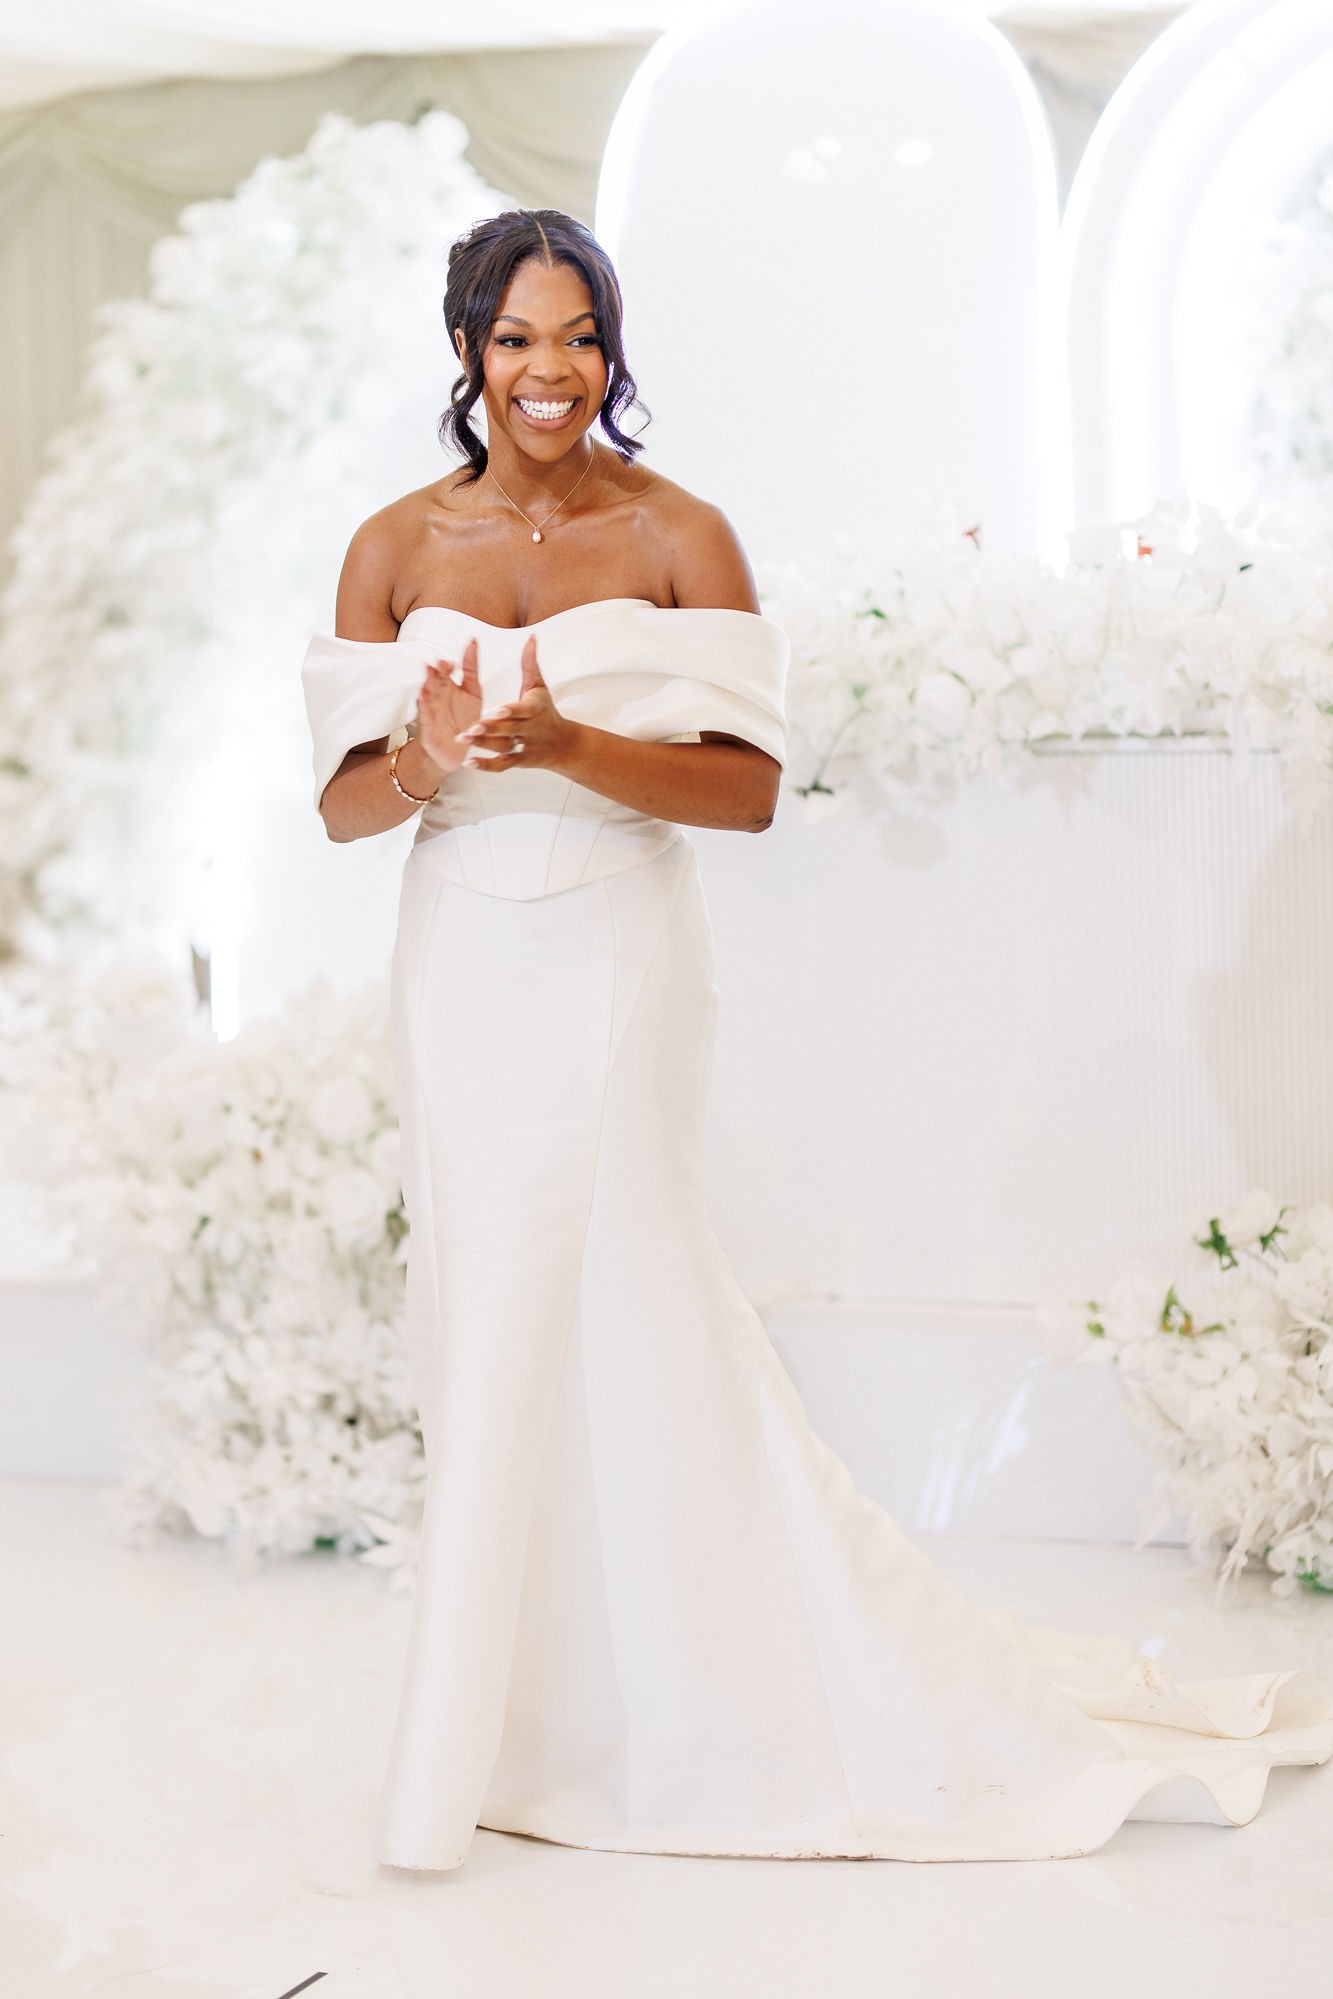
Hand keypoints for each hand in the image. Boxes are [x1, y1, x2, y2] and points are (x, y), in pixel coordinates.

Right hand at [414, 640, 482, 773]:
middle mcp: (437, 696)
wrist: (454, 750)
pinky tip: (424, 698)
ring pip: (427, 694)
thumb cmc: (464, 719)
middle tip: (442, 664)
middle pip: (435, 681)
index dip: (448, 666)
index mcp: (448, 686)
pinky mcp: (427, 726)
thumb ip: (471, 669)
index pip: (446, 672)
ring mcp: (430, 710)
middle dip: (437, 672)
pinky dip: (424, 707)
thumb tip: (473, 642)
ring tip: (430, 673)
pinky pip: (424, 715)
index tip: (453, 661)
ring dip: (428, 684)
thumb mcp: (473, 692)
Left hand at [455, 636, 577, 772]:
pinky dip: (486, 766)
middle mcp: (530, 729)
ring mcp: (524, 746)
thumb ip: (531, 663)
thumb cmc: (547, 711)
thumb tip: (531, 637)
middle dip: (490, 729)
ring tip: (462, 739)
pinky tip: (469, 763)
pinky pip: (502, 765)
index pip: (523, 710)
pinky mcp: (519, 760)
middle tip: (469, 727)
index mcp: (535, 709)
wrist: (564, 744)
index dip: (510, 711)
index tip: (496, 710)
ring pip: (503, 748)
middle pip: (509, 730)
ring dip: (483, 745)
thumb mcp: (540, 686)